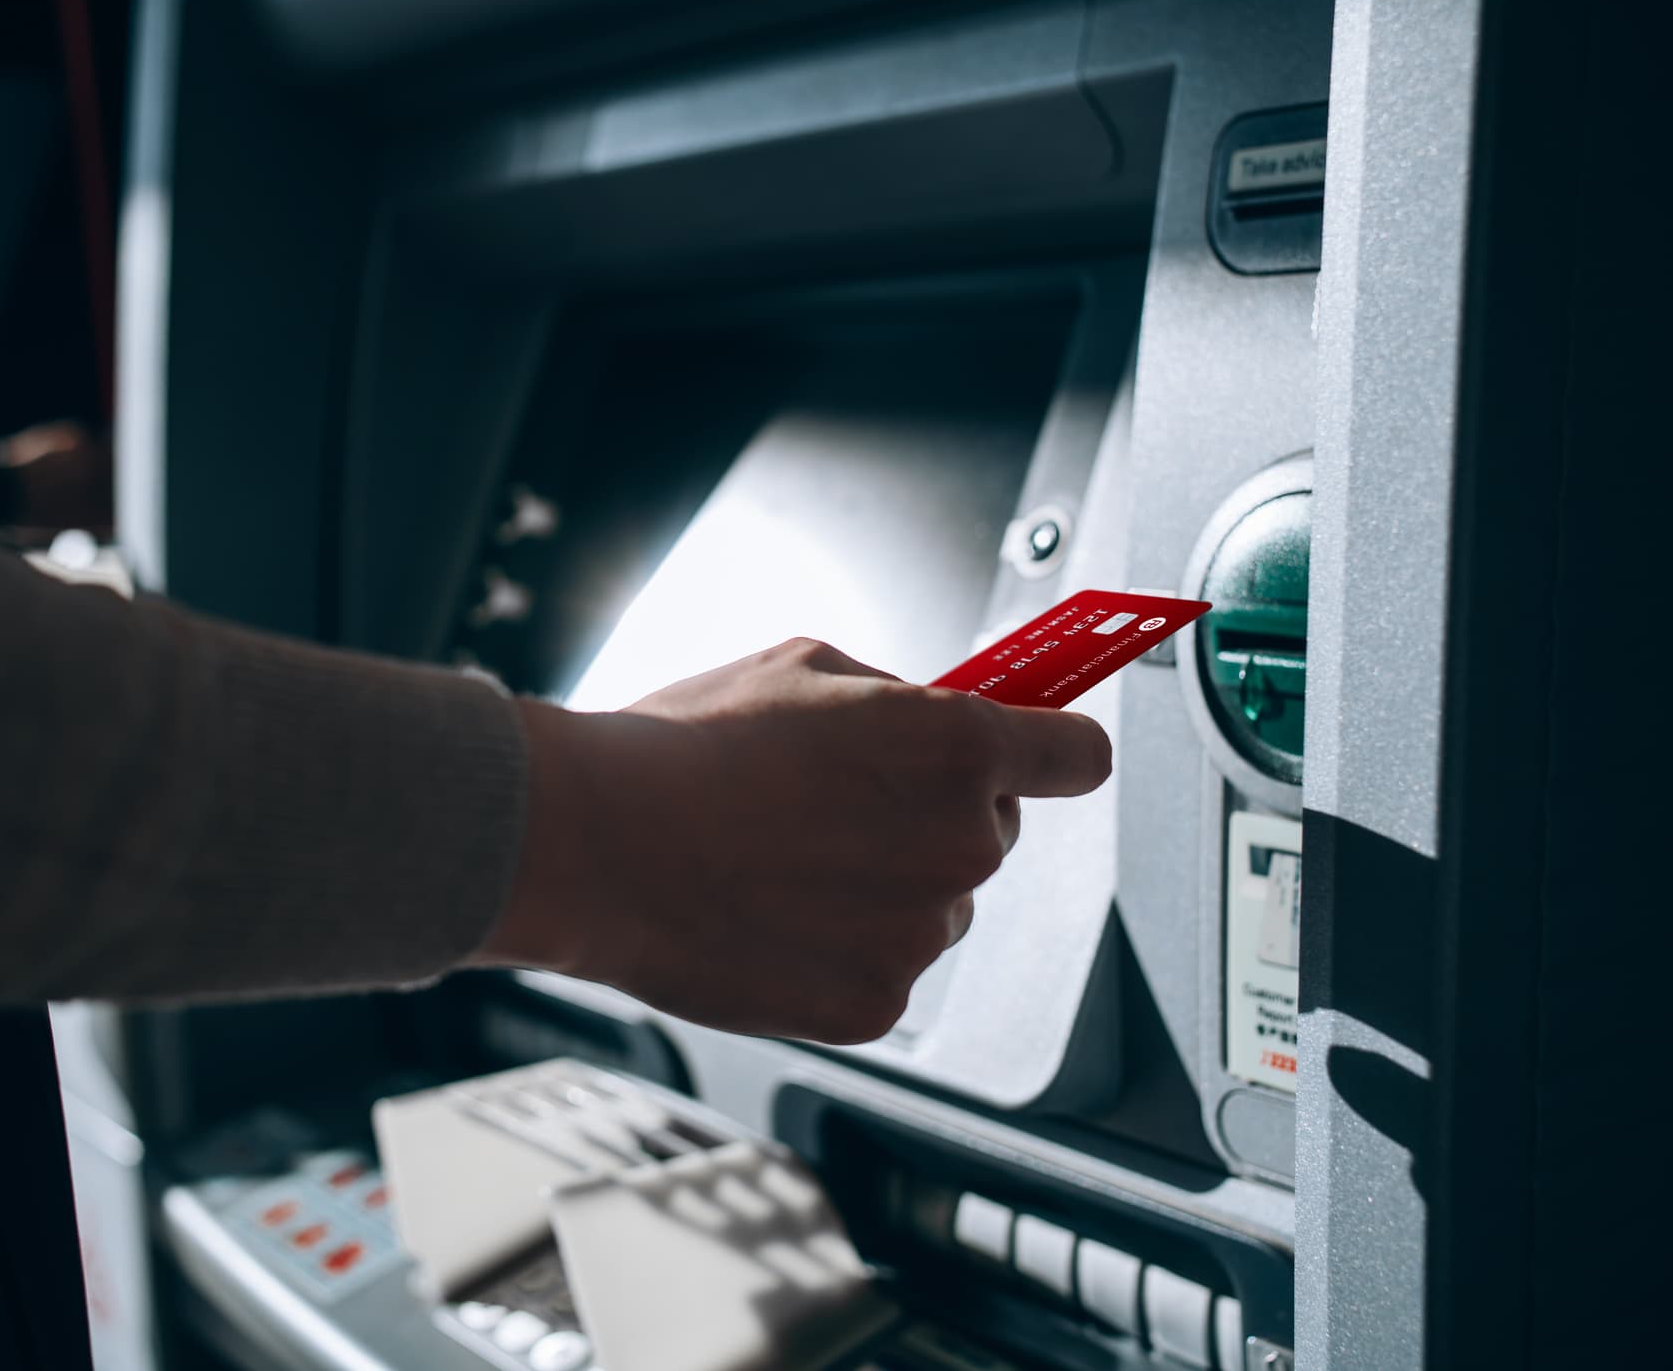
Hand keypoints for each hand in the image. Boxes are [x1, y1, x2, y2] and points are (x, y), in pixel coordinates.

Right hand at [476, 638, 1112, 1043]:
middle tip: (846, 807)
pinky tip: (773, 916)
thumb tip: (934, 715)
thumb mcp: (805, 667)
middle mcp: (960, 846)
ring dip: (890, 890)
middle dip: (939, 818)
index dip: (1056, 753)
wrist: (594, 845)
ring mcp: (920, 934)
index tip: (1046, 758)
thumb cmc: (685, 747)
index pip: (1078, 757)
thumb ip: (898, 697)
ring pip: (938, 908)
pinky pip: (885, 971)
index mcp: (957, 748)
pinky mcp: (875, 1006)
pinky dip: (842, 953)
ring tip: (787, 864)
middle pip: (993, 834)